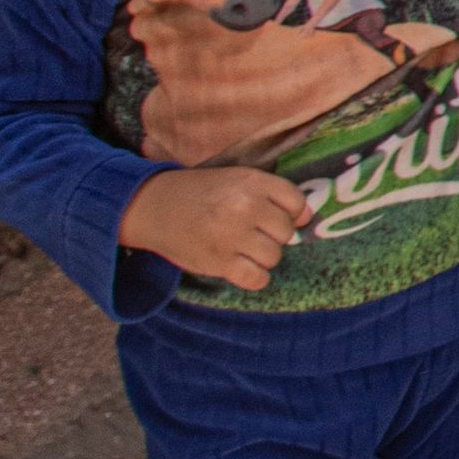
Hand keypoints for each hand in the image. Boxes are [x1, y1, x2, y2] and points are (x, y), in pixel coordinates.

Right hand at [120, 166, 311, 290]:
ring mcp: (231, 235)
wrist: (152, 206)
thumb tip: (306, 217)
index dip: (291, 213)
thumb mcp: (236, 178)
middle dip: (272, 235)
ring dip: (261, 256)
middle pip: (286, 232)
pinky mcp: (218, 262)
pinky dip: (252, 277)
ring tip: (240, 247)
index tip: (274, 217)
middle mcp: (244, 206)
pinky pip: (257, 279)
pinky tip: (239, 267)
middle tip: (248, 232)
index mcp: (251, 181)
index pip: (296, 202)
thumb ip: (272, 193)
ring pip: (274, 256)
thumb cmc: (200, 193)